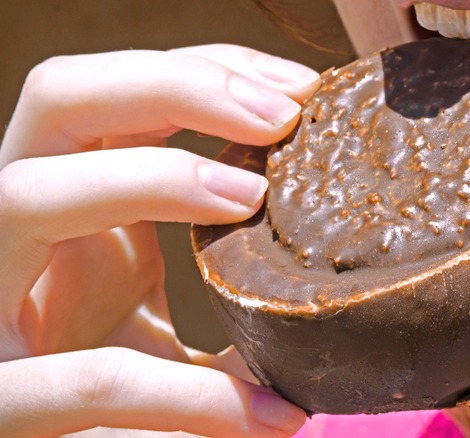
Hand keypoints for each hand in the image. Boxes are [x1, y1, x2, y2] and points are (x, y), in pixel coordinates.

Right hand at [0, 44, 319, 436]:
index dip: (208, 68)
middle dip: (174, 83)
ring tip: (251, 198)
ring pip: (28, 195)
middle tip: (282, 114)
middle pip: (59, 97)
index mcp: (72, 199)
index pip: (123, 93)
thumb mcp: (168, 303)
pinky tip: (269, 415)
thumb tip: (333, 246)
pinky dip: (187, 395)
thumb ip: (229, 270)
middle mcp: (21, 230)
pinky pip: (85, 382)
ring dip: (152, 180)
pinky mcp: (3, 403)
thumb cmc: (113, 374)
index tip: (303, 89)